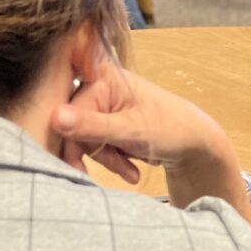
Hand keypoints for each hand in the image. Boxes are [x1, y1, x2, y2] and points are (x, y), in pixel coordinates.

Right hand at [51, 61, 250, 218]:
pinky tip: (131, 170)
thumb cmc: (170, 129)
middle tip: (116, 169)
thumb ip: (91, 126)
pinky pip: (97, 144)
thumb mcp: (129, 130)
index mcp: (102, 78)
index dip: (71, 141)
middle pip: (74, 127)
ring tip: (131, 171)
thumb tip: (54, 117)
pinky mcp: (110, 121)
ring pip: (85, 140)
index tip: (78, 167)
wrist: (197, 144)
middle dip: (96, 154)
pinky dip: (113, 160)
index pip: (67, 112)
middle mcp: (99, 87)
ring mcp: (105, 105)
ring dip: (107, 160)